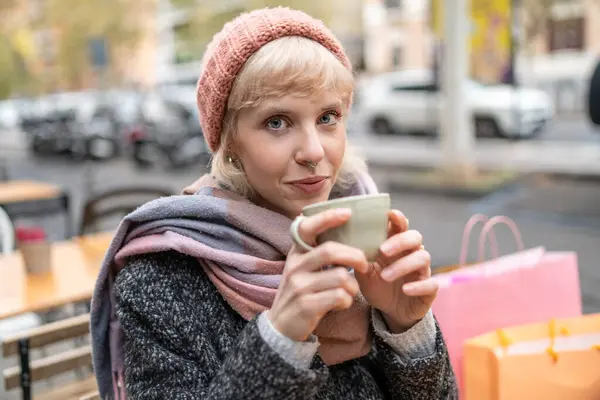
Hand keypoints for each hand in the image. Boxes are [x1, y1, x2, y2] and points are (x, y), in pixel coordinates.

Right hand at [268, 208, 369, 341]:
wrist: (281, 326)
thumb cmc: (301, 291)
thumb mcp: (302, 268)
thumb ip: (318, 251)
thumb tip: (345, 230)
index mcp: (296, 253)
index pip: (307, 227)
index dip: (327, 217)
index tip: (347, 213)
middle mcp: (295, 266)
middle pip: (330, 251)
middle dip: (355, 256)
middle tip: (365, 264)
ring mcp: (299, 286)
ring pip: (340, 277)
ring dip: (352, 285)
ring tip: (350, 290)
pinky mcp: (306, 305)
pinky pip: (338, 297)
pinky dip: (347, 300)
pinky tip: (342, 303)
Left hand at [355, 210, 437, 332]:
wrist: (389, 312)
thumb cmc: (377, 285)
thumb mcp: (364, 272)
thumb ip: (357, 258)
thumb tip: (341, 244)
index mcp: (396, 246)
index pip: (400, 226)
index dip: (398, 218)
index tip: (389, 214)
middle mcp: (411, 254)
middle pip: (415, 237)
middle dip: (400, 241)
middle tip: (382, 250)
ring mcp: (422, 271)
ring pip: (423, 258)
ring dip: (404, 265)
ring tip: (385, 276)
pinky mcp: (428, 290)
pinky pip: (431, 284)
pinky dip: (419, 286)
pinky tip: (405, 289)